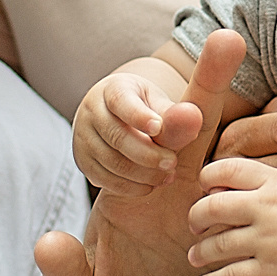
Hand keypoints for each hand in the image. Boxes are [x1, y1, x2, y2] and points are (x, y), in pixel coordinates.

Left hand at [36, 32, 245, 275]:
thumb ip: (64, 273)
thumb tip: (46, 242)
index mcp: (142, 190)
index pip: (151, 142)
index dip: (161, 122)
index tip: (173, 111)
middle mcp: (181, 185)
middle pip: (200, 123)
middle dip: (211, 81)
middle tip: (227, 39)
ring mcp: (218, 204)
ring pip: (241, 152)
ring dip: (259, 126)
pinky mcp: (247, 234)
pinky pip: (265, 195)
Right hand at [74, 70, 204, 199]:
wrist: (116, 117)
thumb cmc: (145, 108)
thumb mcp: (159, 103)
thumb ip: (175, 113)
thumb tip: (193, 117)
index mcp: (112, 89)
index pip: (121, 101)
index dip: (139, 116)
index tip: (159, 128)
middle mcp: (91, 111)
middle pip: (117, 136)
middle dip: (147, 154)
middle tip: (172, 163)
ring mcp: (82, 137)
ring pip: (111, 161)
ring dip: (142, 174)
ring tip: (167, 176)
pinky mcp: (83, 161)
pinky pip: (105, 179)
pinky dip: (130, 186)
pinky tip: (150, 185)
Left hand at [187, 156, 276, 275]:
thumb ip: (262, 182)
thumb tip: (223, 187)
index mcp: (273, 182)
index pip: (225, 169)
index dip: (206, 178)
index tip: (204, 190)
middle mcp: (266, 208)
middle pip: (211, 208)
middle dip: (195, 218)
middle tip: (194, 227)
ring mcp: (267, 241)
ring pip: (215, 246)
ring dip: (199, 253)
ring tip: (196, 256)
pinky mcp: (271, 271)